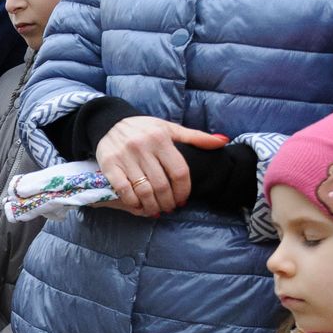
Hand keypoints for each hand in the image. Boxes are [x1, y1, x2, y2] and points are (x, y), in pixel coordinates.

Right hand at [96, 116, 228, 216]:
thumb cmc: (145, 128)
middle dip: (169, 202)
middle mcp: (142, 147)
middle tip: (170, 207)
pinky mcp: (109, 165)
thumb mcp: (170, 129)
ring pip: (144, 190)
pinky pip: (124, 190)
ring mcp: (125, 157)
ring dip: (153, 206)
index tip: (183, 199)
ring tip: (157, 210)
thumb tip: (223, 141)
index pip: (179, 171)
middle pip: (162, 185)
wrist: (109, 122)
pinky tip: (139, 206)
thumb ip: (196, 137)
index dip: (184, 190)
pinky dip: (133, 202)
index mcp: (161, 138)